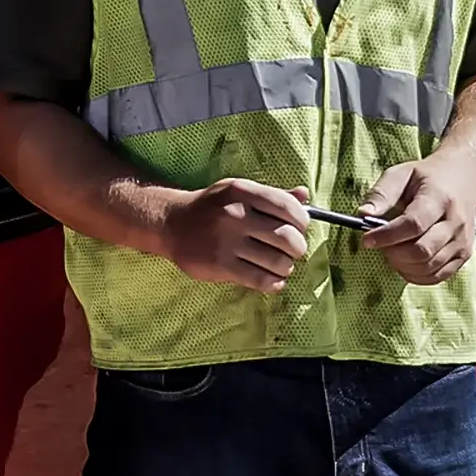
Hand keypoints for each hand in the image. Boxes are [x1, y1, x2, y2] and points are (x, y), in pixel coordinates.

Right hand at [163, 179, 311, 293]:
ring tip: (279, 264)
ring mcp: (227, 241)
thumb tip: (304, 196)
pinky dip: (274, 283)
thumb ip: (271, 195)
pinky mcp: (221, 265)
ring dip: (286, 267)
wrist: (171, 224)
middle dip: (297, 248)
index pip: (288, 208)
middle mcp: (235, 215)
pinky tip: (271, 279)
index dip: (302, 222)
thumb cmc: (212, 208)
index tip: (298, 228)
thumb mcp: (237, 192)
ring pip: (278, 262)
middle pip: (288, 238)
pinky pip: (261, 279)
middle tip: (291, 250)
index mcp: (242, 192)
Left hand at [360, 157, 475, 284]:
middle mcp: (455, 222)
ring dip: (402, 265)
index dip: (387, 236)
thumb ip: (381, 194)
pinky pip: (438, 276)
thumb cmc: (428, 177)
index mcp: (439, 198)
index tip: (367, 240)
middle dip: (393, 253)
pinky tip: (404, 263)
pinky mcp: (464, 255)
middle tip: (379, 244)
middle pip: (422, 250)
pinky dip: (416, 275)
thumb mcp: (401, 174)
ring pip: (429, 267)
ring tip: (391, 251)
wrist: (464, 179)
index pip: (413, 224)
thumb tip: (362, 214)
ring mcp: (462, 241)